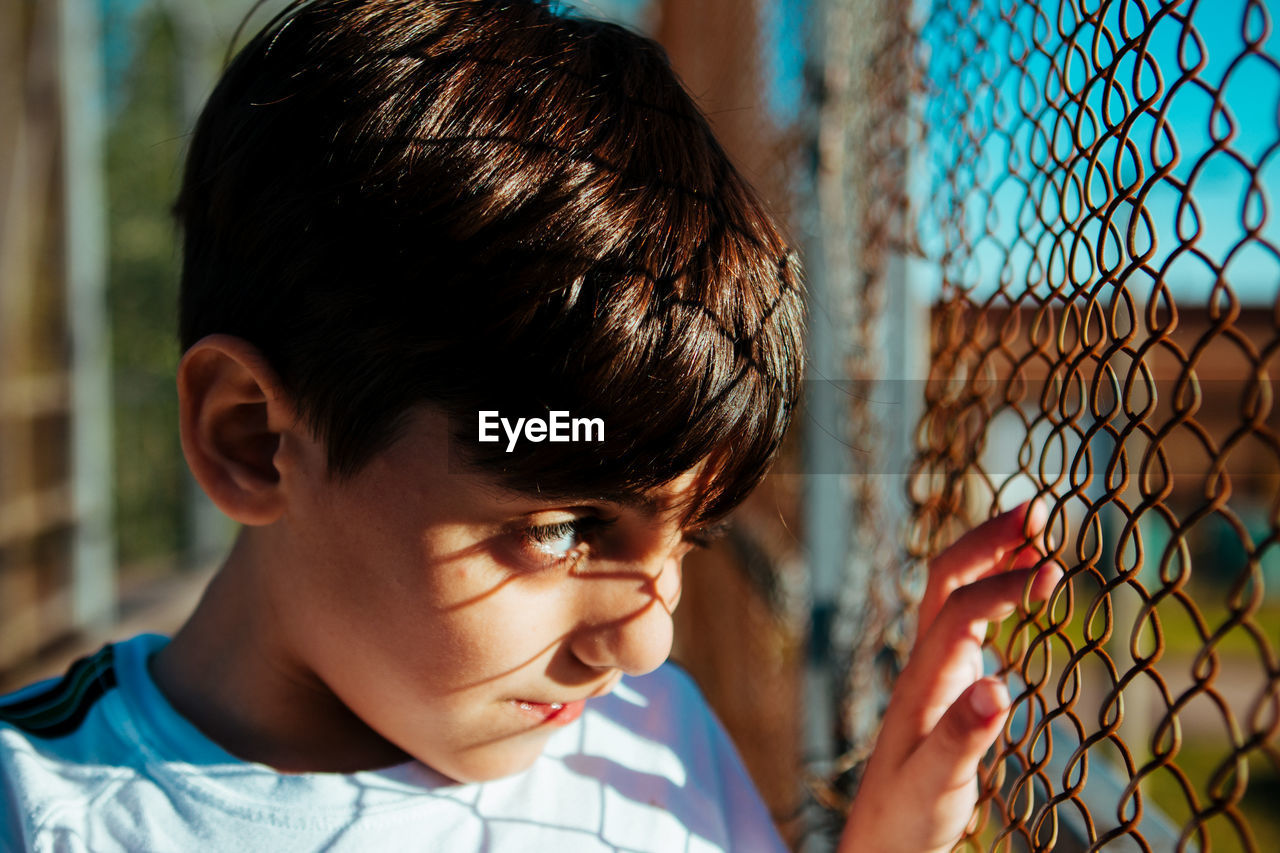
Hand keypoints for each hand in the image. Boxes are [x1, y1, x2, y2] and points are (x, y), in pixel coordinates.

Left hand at [838, 500, 1061, 852]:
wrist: (880, 839)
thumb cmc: (905, 816)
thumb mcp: (936, 782)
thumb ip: (963, 738)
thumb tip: (998, 689)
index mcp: (922, 681)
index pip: (962, 613)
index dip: (1006, 588)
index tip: (1055, 572)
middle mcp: (923, 663)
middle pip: (948, 580)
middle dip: (989, 539)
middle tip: (1039, 508)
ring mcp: (933, 668)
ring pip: (954, 591)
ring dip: (991, 553)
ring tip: (1036, 524)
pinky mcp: (946, 681)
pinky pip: (966, 615)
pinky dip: (995, 586)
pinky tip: (1022, 580)